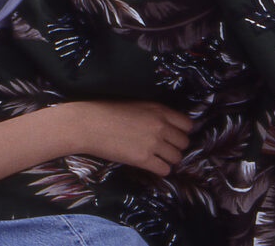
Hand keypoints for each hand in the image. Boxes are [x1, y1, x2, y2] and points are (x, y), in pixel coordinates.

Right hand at [57, 100, 192, 176]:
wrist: (88, 123)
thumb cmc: (107, 111)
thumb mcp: (136, 104)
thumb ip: (154, 114)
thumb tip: (167, 126)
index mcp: (159, 109)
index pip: (187, 124)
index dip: (182, 132)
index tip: (174, 136)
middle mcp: (160, 126)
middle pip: (184, 142)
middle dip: (176, 147)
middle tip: (164, 149)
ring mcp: (153, 143)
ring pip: (177, 158)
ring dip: (169, 159)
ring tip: (156, 158)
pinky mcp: (143, 159)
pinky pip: (165, 170)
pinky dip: (160, 169)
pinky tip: (150, 165)